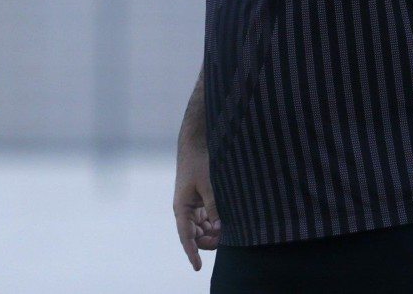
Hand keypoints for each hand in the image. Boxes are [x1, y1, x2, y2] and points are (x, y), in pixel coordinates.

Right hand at [173, 142, 220, 270]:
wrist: (195, 145)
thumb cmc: (198, 163)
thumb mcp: (208, 184)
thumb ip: (213, 206)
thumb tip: (220, 228)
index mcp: (182, 208)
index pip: (186, 236)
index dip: (191, 253)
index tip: (197, 267)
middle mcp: (185, 211)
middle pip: (196, 236)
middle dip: (209, 241)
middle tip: (228, 240)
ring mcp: (192, 207)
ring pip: (202, 230)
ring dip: (214, 233)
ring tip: (230, 230)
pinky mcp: (200, 202)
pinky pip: (207, 220)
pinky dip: (216, 223)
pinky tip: (227, 220)